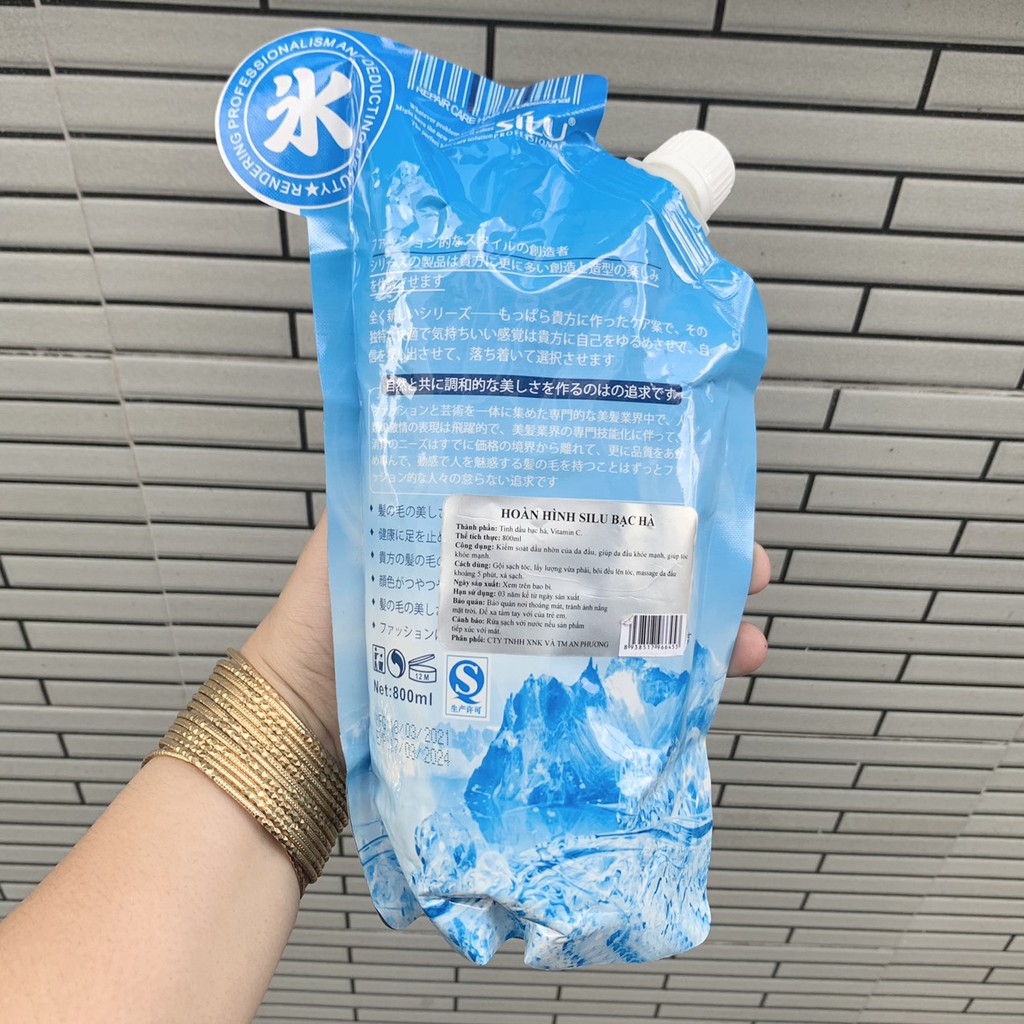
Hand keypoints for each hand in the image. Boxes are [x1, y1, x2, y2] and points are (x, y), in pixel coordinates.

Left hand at [240, 517, 770, 757]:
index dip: (646, 490)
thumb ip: (391, 469)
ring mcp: (534, 648)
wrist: (304, 724)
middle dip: (694, 560)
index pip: (584, 500)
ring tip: (744, 636)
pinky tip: (707, 685)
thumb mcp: (363, 528)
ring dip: (697, 630)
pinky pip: (613, 692)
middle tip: (745, 563)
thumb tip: (419, 393)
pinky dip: (666, 691)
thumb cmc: (325, 623)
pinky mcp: (538, 702)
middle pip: (624, 565)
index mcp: (493, 534)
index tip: (701, 486)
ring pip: (633, 630)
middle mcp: (523, 587)